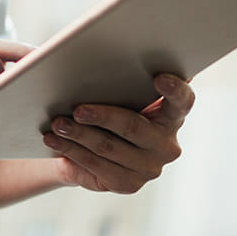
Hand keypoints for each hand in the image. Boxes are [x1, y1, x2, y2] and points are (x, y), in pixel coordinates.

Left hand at [43, 73, 193, 193]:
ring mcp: (150, 167)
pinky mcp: (128, 184)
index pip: (182, 101)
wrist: (87, 149)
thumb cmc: (103, 108)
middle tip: (77, 109)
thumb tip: (82, 51)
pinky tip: (54, 141)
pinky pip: (96, 165)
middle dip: (102, 116)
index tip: (159, 77)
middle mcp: (166, 143)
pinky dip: (71, 150)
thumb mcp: (112, 93)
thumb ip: (115, 78)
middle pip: (134, 126)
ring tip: (57, 124)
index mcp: (171, 115)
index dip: (174, 89)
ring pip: (108, 147)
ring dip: (78, 134)